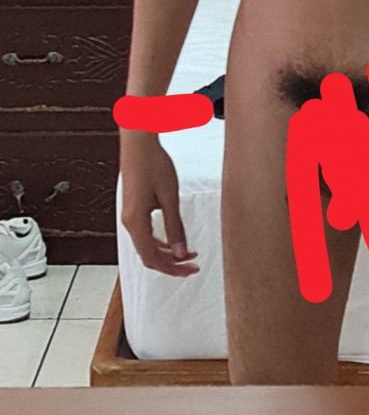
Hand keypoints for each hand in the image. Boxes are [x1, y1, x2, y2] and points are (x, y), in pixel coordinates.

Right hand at [120, 133, 198, 276]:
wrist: (139, 144)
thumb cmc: (153, 165)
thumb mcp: (169, 197)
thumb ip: (175, 227)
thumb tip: (181, 253)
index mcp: (136, 222)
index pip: (152, 258)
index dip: (172, 269)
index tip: (190, 270)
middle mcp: (130, 223)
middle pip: (149, 256)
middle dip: (171, 264)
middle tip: (192, 265)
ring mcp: (130, 216)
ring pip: (147, 245)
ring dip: (167, 253)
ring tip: (188, 253)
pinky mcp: (135, 208)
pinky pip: (146, 234)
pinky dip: (161, 241)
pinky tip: (174, 240)